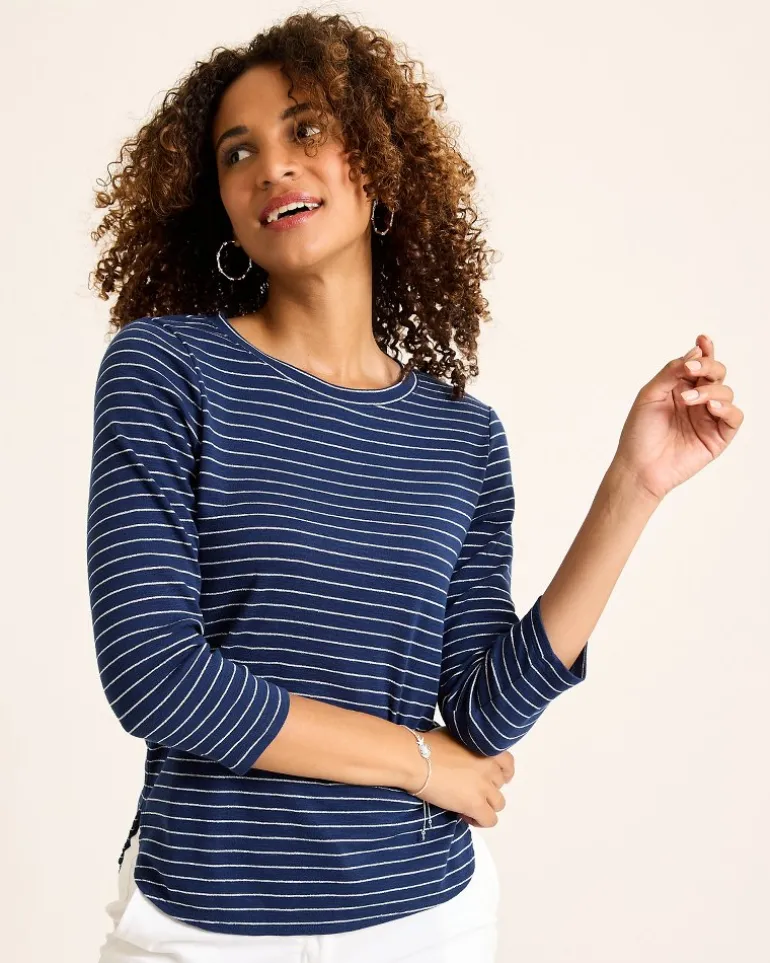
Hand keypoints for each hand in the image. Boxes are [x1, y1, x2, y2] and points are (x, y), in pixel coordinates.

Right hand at [406, 726, 514, 827]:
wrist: (417, 759)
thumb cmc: (428, 745)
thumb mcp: (454, 736)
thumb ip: (467, 748)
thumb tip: (463, 756)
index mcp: (486, 748)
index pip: (508, 763)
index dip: (502, 773)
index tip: (491, 778)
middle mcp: (490, 767)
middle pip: (500, 785)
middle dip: (486, 788)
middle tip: (469, 790)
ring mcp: (484, 786)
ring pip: (498, 804)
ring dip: (485, 805)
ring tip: (467, 804)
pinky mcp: (475, 804)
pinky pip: (489, 820)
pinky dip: (479, 820)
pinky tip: (464, 814)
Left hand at [612, 334, 743, 501]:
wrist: (639, 466)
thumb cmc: (639, 433)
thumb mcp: (649, 395)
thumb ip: (671, 372)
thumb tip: (694, 352)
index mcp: (680, 388)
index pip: (698, 364)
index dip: (705, 350)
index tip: (703, 340)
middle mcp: (697, 400)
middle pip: (717, 373)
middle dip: (708, 366)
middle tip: (692, 369)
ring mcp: (708, 418)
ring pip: (726, 391)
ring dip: (709, 390)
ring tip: (688, 400)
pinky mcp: (717, 437)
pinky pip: (734, 417)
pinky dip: (726, 408)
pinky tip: (710, 407)